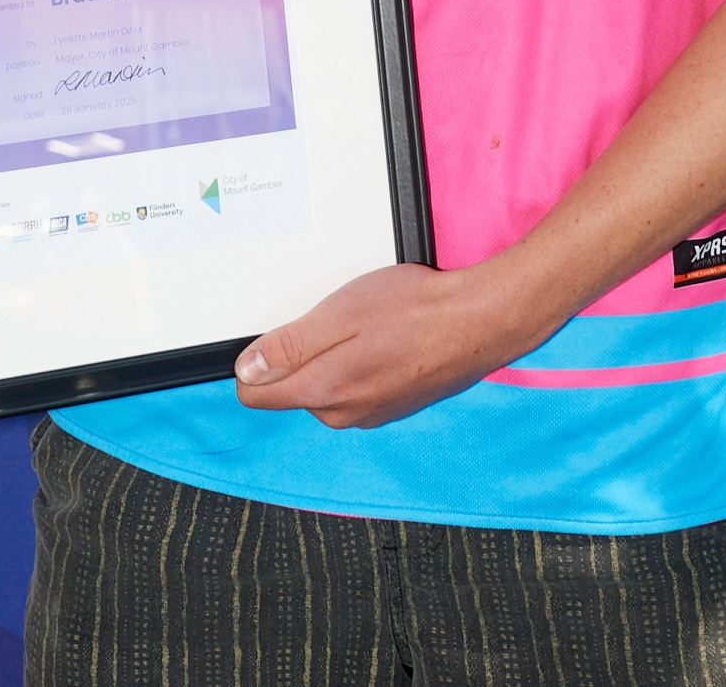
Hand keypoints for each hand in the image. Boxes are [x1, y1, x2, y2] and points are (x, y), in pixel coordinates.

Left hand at [233, 261, 532, 429]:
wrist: (478, 321)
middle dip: (300, 354)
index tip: (272, 334)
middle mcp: (343, 414)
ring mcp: (371, 414)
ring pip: (325, 388)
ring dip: (333, 357)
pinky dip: (360, 363)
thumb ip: (290, 347)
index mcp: (323, 392)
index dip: (254, 361)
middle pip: (292, 389)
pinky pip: (356, 388)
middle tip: (332, 316)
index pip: (257, 395)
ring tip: (365, 323)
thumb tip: (247, 371)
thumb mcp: (340, 314)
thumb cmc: (413, 310)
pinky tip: (385, 337)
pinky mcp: (393, 407)